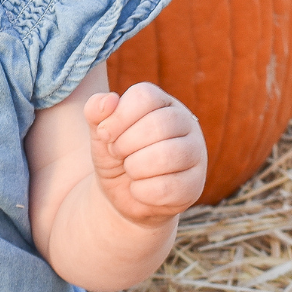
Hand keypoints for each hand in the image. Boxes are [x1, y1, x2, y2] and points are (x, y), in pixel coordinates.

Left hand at [85, 82, 205, 227]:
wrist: (124, 195)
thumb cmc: (115, 154)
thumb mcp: (99, 131)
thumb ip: (96, 110)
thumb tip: (110, 100)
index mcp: (161, 101)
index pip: (145, 96)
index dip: (119, 117)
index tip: (104, 134)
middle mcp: (185, 122)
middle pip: (158, 125)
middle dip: (126, 143)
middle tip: (116, 153)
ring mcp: (195, 153)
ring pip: (167, 156)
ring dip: (135, 167)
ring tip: (129, 169)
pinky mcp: (195, 185)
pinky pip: (170, 188)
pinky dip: (143, 191)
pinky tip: (138, 189)